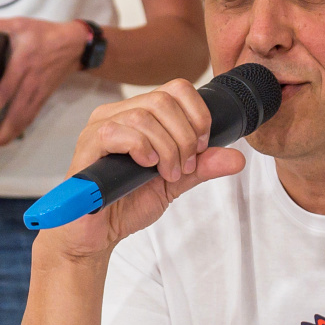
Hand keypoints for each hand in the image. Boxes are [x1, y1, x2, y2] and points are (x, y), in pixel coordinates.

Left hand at [0, 17, 90, 148]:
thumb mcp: (20, 23)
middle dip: (2, 133)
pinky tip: (9, 134)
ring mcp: (39, 92)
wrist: (75, 44)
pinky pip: (31, 116)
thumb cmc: (45, 33)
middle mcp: (32, 82)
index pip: (7, 90)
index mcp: (23, 64)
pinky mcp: (44, 96)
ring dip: (10, 135)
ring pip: (25, 120)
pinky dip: (20, 129)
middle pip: (17, 115)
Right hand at [41, 80, 244, 260]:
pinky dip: (141, 148)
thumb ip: (201, 167)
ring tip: (168, 174)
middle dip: (185, 137)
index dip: (197, 115)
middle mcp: (118, 113)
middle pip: (163, 101)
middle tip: (184, 168)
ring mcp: (99, 127)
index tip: (201, 148)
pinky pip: (116, 132)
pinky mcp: (87, 146)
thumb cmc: (126, 204)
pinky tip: (147, 167)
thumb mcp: (174, 184)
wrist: (96, 235)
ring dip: (166, 148)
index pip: (176, 89)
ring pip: (143, 116)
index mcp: (139, 114)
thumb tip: (238, 158)